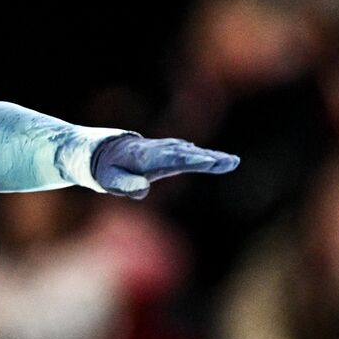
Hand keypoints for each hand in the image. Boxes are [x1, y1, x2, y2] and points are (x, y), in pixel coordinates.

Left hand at [91, 134, 239, 198]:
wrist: (106, 152)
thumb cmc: (108, 169)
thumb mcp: (109, 180)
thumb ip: (125, 184)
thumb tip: (143, 189)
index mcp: (144, 156)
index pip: (170, 158)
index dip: (189, 160)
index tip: (208, 162)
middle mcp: (159, 150)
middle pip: (186, 154)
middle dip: (208, 158)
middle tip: (231, 162)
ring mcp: (166, 150)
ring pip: (191, 153)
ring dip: (212, 157)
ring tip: (232, 162)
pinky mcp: (171, 153)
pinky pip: (190, 154)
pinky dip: (206, 157)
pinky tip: (223, 161)